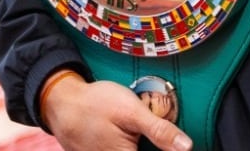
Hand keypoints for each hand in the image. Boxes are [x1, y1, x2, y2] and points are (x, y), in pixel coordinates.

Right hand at [41, 72, 192, 150]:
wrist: (62, 103)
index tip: (167, 138)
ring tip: (128, 127)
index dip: (165, 147)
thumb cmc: (96, 104)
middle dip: (152, 143)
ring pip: (133, 149)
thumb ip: (160, 131)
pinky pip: (122, 148)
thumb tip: (187, 147)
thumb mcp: (132, 111)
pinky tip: (124, 132)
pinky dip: (128, 142)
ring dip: (141, 141)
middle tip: (139, 126)